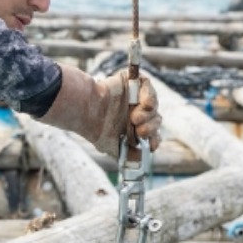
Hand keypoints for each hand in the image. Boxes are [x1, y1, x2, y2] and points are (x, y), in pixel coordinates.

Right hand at [39, 64, 161, 156]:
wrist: (86, 111)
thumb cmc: (95, 129)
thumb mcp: (113, 148)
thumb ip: (128, 155)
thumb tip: (141, 160)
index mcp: (132, 128)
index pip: (152, 134)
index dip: (154, 139)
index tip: (150, 145)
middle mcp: (135, 112)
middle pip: (155, 120)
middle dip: (150, 128)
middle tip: (140, 131)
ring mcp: (135, 98)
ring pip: (153, 106)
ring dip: (149, 115)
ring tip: (134, 118)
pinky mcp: (133, 82)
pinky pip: (148, 87)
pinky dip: (149, 96)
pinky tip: (145, 105)